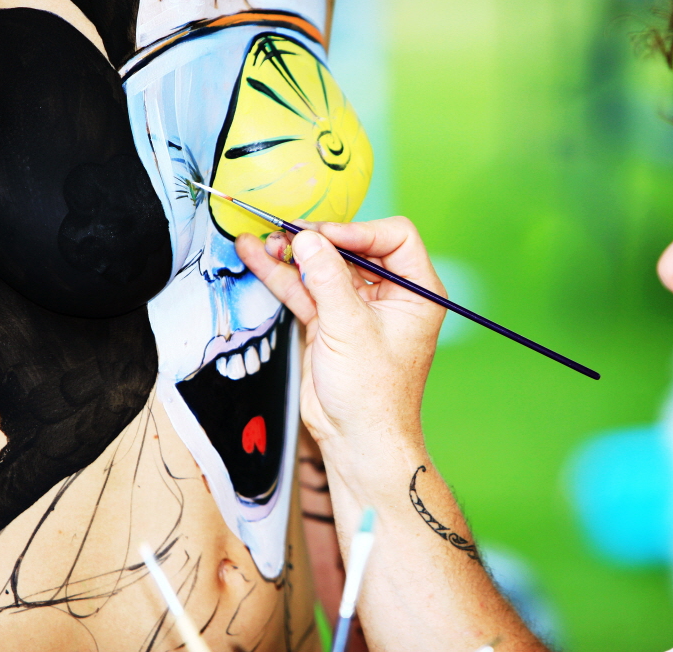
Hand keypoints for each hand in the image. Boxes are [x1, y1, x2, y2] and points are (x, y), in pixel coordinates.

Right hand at [235, 218, 445, 478]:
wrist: (356, 441)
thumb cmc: (373, 394)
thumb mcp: (350, 328)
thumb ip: (327, 278)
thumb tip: (308, 238)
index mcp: (416, 292)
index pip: (393, 238)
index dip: (358, 231)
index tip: (324, 237)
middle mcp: (390, 295)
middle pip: (353, 248)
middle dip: (319, 240)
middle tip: (287, 235)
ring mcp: (357, 308)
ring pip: (324, 268)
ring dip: (294, 255)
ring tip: (264, 242)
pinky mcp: (330, 323)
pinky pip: (306, 290)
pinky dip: (282, 276)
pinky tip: (256, 256)